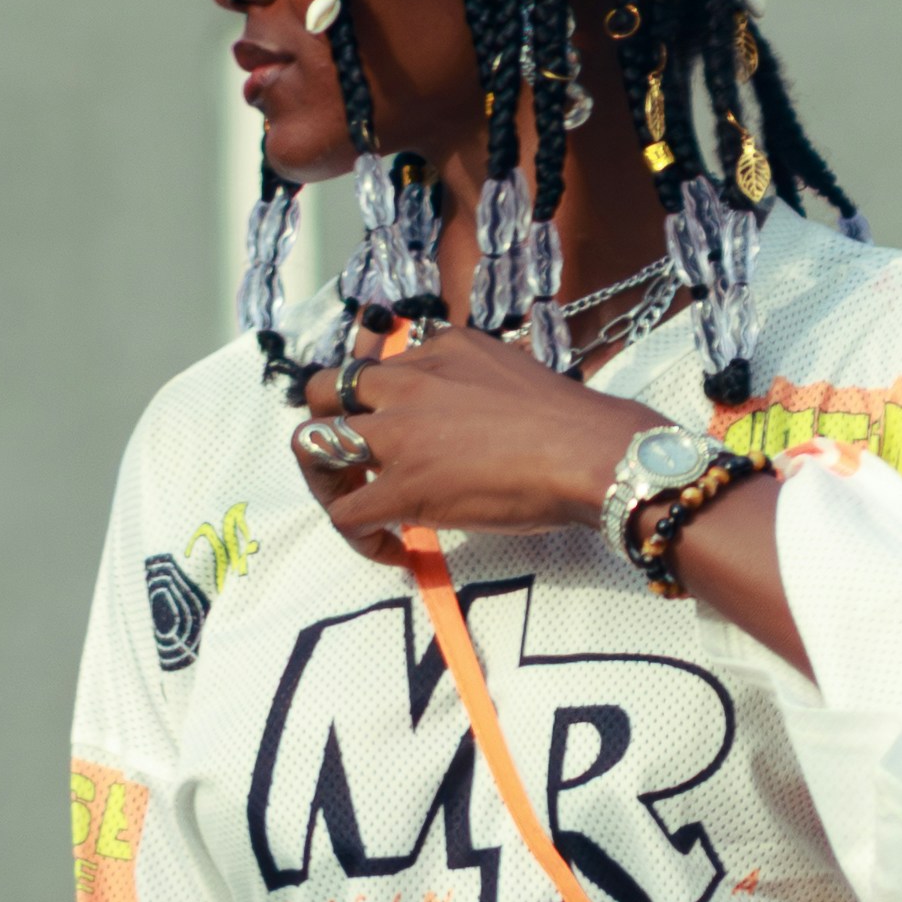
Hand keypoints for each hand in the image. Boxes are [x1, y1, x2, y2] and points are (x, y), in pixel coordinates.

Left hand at [291, 326, 660, 564]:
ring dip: (324, 480)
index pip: (377, 366)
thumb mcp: (510, 370)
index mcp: (437, 351)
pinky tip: (394, 550)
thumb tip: (469, 414)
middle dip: (325, 424)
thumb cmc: (570, 421)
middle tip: (352, 462)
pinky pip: (347, 515)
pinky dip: (360, 538)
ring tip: (355, 504)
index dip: (375, 402)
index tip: (395, 431)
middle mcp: (407, 383)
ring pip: (311, 445)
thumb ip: (474, 382)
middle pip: (322, 388)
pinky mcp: (403, 488)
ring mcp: (399, 435)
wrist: (591, 452)